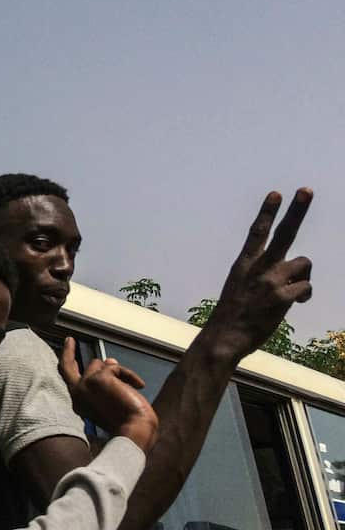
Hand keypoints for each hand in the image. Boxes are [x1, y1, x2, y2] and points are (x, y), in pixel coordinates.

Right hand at [60, 338, 157, 451]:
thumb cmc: (126, 420)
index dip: (66, 361)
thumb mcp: (110, 398)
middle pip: (70, 366)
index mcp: (79, 402)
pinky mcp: (98, 378)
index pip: (68, 378)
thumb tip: (110, 360)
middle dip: (68, 351)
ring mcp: (85, 384)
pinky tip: (138, 386)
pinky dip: (129, 375)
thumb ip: (106, 381)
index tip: (67, 348)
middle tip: (70, 340)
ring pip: (99, 364)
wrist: (133, 430)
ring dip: (114, 372)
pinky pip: (116, 367)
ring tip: (127, 388)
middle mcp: (77, 393)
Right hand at [203, 189, 312, 359]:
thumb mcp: (240, 289)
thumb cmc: (233, 316)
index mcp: (244, 265)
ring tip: (293, 292)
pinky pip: (306, 288)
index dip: (267, 212)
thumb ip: (266, 277)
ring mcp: (271, 282)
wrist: (223, 338)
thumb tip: (296, 277)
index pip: (257, 232)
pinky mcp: (282, 297)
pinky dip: (304, 296)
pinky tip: (294, 304)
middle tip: (306, 190)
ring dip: (304, 276)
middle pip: (284, 234)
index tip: (276, 194)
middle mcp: (259, 269)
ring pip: (304, 264)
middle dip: (296, 211)